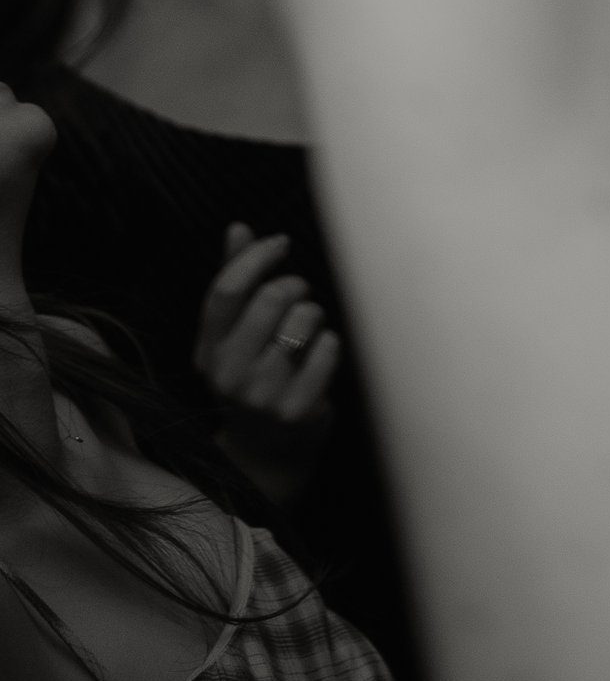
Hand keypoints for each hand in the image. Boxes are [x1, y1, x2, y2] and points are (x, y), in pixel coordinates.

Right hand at [194, 225, 342, 436]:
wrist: (266, 452)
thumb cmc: (253, 376)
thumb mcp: (233, 336)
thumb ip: (235, 280)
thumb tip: (238, 228)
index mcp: (208, 351)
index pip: (226, 290)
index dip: (257, 256)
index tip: (281, 244)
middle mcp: (228, 374)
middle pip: (270, 298)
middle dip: (294, 286)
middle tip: (299, 297)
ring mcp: (261, 395)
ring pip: (303, 319)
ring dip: (314, 315)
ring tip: (307, 331)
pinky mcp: (296, 410)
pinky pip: (327, 348)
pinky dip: (330, 343)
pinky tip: (319, 355)